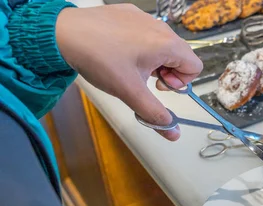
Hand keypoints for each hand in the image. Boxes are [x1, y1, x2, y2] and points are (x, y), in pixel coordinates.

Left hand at [55, 5, 202, 140]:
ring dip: (153, 59)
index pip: (194, 67)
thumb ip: (155, 114)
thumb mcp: (130, 93)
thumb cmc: (98, 59)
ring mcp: (144, 17)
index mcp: (166, 45)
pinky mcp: (129, 12)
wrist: (63, 33)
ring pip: (162, 43)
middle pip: (180, 55)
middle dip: (167, 71)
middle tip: (144, 78)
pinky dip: (139, 44)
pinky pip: (145, 31)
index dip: (179, 82)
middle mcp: (160, 27)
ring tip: (129, 66)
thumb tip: (173, 132)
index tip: (158, 85)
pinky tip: (118, 51)